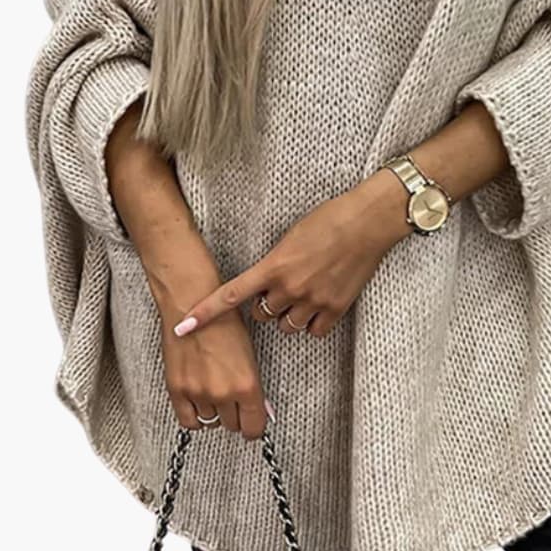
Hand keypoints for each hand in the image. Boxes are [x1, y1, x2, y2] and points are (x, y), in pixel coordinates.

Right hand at [145, 245, 269, 440]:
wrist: (192, 302)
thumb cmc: (224, 321)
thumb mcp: (249, 353)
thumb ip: (254, 387)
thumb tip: (262, 412)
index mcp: (247, 384)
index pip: (254, 428)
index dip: (254, 427)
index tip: (252, 422)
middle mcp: (223, 393)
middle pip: (233, 426)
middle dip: (235, 415)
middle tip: (234, 400)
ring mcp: (199, 393)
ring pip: (211, 423)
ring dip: (215, 412)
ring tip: (215, 391)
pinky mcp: (177, 390)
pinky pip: (189, 422)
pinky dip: (196, 416)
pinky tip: (200, 402)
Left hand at [173, 171, 411, 338]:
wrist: (367, 222)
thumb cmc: (329, 219)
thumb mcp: (291, 236)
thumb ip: (274, 263)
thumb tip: (266, 281)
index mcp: (274, 266)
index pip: (231, 295)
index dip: (204, 314)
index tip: (183, 328)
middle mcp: (290, 287)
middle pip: (261, 315)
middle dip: (264, 306)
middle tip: (278, 290)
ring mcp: (314, 300)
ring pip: (287, 327)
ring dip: (289, 316)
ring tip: (303, 294)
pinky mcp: (336, 308)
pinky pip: (314, 332)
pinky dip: (313, 324)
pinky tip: (320, 304)